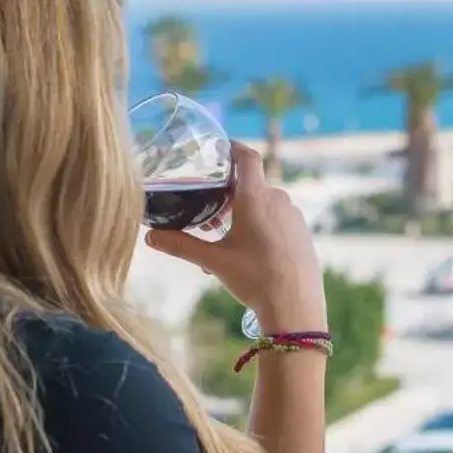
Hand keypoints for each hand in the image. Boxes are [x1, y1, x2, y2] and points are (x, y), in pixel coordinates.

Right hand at [146, 142, 325, 331]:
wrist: (295, 306)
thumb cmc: (254, 278)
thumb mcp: (214, 261)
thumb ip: (181, 245)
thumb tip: (150, 237)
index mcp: (255, 197)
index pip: (248, 157)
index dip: (234, 147)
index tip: (222, 147)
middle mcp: (278, 199)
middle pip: (252, 185)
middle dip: (231, 195)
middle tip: (212, 213)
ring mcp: (293, 216)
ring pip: (265, 205)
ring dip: (246, 214)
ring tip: (228, 241)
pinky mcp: (302, 232)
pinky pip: (279, 220)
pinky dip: (262, 227)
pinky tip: (251, 254)